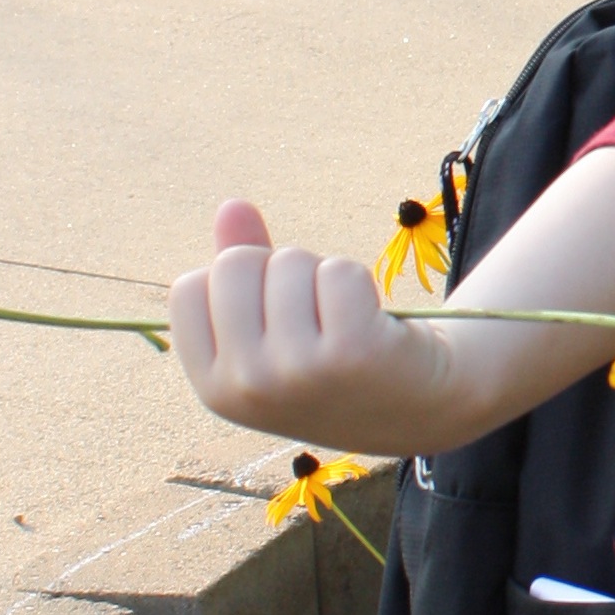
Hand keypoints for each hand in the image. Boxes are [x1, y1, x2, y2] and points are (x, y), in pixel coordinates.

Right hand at [169, 198, 433, 451]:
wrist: (426, 407)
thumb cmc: (337, 365)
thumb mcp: (273, 332)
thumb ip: (242, 273)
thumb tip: (232, 206)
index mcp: (215, 388)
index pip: (188, 288)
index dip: (235, 285)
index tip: (273, 319)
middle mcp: (248, 385)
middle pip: (234, 264)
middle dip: (279, 271)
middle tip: (317, 317)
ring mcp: (298, 371)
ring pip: (290, 261)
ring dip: (323, 275)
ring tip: (347, 322)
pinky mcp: (352, 352)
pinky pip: (339, 270)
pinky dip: (359, 281)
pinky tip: (375, 323)